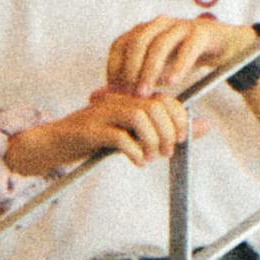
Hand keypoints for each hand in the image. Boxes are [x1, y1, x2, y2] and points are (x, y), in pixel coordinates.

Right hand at [12, 77, 195, 177]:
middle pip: (155, 107)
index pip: (165, 99)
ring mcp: (103, 113)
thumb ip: (164, 129)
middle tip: (165, 152)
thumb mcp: (133, 133)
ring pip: (140, 117)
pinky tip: (136, 161)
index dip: (179, 119)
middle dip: (167, 132)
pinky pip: (119, 136)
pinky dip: (133, 151)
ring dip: (152, 140)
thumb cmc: (96, 139)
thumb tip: (205, 127)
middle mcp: (118, 100)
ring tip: (151, 157)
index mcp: (129, 98)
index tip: (179, 139)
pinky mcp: (90, 130)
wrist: (54, 143)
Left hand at [101, 11, 259, 100]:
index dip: (114, 67)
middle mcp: (160, 24)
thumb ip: (140, 77)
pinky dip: (178, 65)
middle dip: (130, 70)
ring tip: (147, 93)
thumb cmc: (186, 58)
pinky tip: (173, 82)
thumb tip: (113, 95)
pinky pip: (188, 48)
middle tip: (130, 95)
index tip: (115, 91)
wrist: (226, 46)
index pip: (120, 45)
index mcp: (145, 29)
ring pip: (159, 45)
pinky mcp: (202, 32)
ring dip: (150, 71)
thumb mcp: (160, 67)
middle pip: (137, 43)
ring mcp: (181, 26)